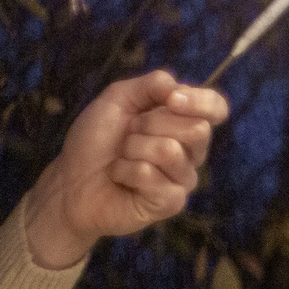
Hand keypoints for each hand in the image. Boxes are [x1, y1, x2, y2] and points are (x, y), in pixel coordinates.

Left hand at [18, 71, 230, 270]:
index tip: (172, 99)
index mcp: (183, 123)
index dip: (202, 102)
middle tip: (129, 134)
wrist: (71, 180)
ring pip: (169, 151)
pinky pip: (150, 175)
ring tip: (122, 158)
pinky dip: (125, 171)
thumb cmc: (95, 141)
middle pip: (197, 129)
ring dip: (132, 149)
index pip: (216, 108)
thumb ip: (151, 86)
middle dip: (150, 124)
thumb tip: (179, 88)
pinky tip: (120, 178)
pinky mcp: (171, 202)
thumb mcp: (118, 99)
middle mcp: (190, 152)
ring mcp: (183, 178)